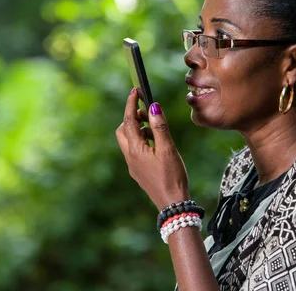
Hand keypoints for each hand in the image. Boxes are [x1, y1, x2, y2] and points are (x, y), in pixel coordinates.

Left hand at [115, 89, 189, 209]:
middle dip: (132, 118)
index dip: (131, 104)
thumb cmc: (172, 176)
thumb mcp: (168, 149)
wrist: (172, 204)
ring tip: (155, 129)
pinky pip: (135, 151)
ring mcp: (133, 166)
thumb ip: (160, 127)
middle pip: (123, 130)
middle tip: (147, 113)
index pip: (129, 120)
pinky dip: (141, 141)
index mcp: (135, 150)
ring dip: (138, 130)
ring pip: (128, 141)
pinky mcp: (139, 172)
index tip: (135, 91)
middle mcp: (130, 157)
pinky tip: (156, 144)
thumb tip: (153, 107)